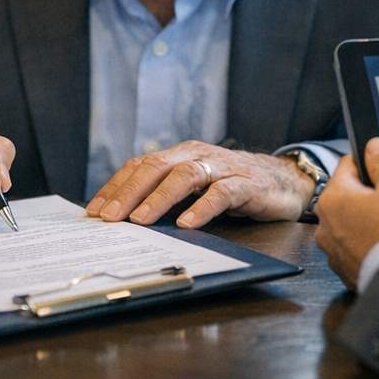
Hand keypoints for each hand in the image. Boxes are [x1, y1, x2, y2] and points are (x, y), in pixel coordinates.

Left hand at [85, 140, 312, 228]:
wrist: (284, 181)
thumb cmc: (232, 187)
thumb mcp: (195, 189)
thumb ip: (167, 197)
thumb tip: (125, 220)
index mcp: (181, 155)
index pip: (140, 165)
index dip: (116, 186)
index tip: (93, 210)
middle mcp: (198, 155)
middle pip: (156, 167)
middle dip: (128, 193)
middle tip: (107, 217)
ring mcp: (223, 167)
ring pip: (185, 177)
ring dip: (159, 198)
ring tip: (139, 220)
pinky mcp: (246, 184)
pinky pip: (221, 194)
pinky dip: (202, 208)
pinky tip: (187, 224)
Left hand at [316, 139, 378, 287]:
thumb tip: (373, 146)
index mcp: (334, 198)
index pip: (348, 165)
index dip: (371, 163)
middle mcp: (326, 225)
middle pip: (350, 196)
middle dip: (372, 196)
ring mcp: (335, 251)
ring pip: (354, 224)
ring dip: (371, 221)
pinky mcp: (347, 272)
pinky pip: (359, 249)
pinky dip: (373, 245)